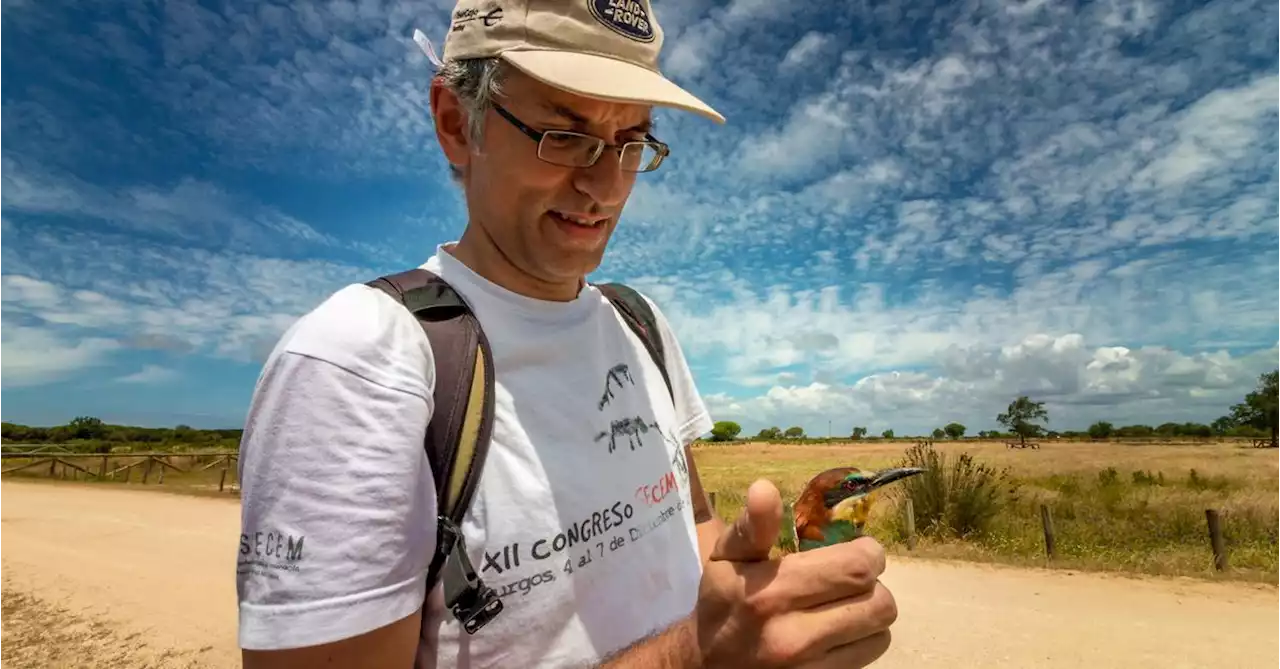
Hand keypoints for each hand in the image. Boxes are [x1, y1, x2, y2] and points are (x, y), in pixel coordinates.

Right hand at [692, 479, 896, 667]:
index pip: (855, 568)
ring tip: (846, 603)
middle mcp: (793, 635)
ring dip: (870, 613)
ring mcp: (808, 668)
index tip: (859, 550)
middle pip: (879, 602)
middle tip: (853, 576)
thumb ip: (752, 525)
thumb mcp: (726, 556)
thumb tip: (764, 487)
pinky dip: (862, 639)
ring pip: (880, 632)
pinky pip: (870, 657)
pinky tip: (838, 630)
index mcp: (771, 592)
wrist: (702, 664)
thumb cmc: (721, 600)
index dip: (869, 554)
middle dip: (873, 583)